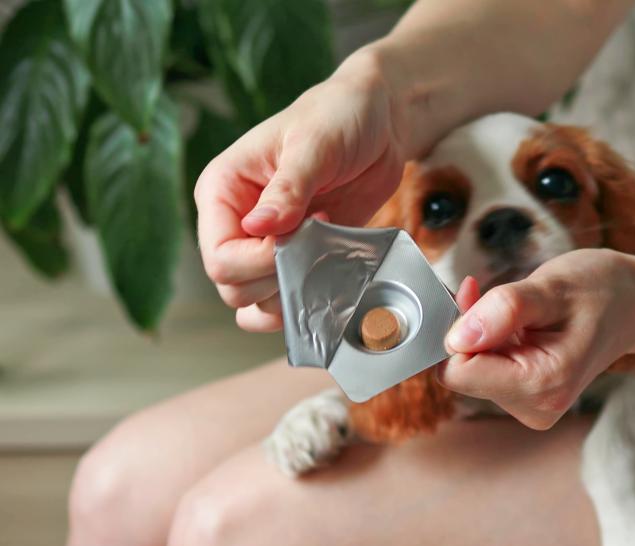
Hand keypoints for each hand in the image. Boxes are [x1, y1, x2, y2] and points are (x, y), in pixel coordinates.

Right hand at [194, 51, 408, 331]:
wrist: (378, 121)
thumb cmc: (338, 115)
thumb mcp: (314, 143)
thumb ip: (289, 187)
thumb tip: (259, 226)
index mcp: (222, 191)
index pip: (219, 257)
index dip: (260, 261)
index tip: (303, 231)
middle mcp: (235, 223)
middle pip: (233, 288)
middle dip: (279, 277)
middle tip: (320, 238)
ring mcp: (265, 244)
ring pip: (257, 303)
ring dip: (296, 292)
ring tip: (327, 252)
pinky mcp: (299, 256)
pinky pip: (290, 299)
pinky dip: (309, 300)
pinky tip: (332, 273)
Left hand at [438, 249, 634, 429]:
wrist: (634, 304)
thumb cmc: (601, 290)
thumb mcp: (553, 286)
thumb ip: (505, 310)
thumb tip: (456, 337)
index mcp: (543, 385)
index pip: (459, 372)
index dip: (458, 330)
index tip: (476, 296)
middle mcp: (535, 407)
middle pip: (463, 373)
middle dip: (471, 331)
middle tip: (502, 298)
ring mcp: (531, 407)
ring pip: (471, 370)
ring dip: (482, 334)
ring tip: (522, 311)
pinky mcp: (527, 399)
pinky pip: (485, 371)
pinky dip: (491, 342)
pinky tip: (520, 324)